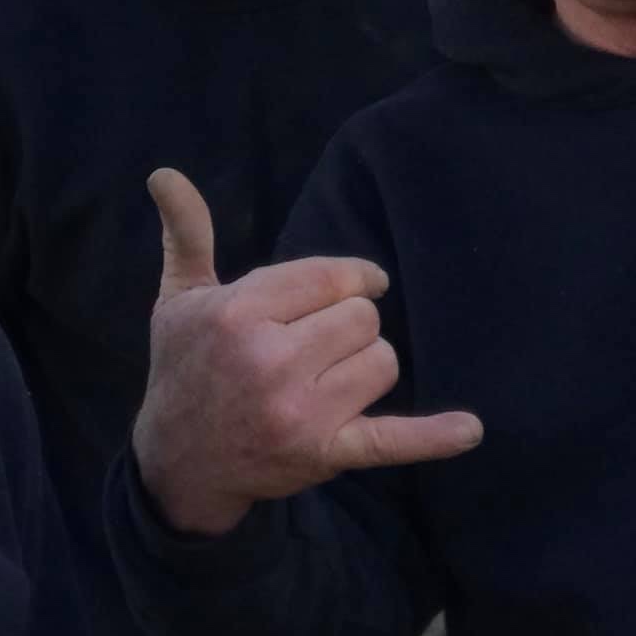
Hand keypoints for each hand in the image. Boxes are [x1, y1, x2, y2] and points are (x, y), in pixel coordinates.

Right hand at [130, 168, 483, 537]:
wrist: (178, 462)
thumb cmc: (183, 367)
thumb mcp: (179, 298)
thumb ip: (188, 233)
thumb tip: (165, 172)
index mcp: (238, 314)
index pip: (331, 277)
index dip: (349, 280)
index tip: (349, 288)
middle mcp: (269, 361)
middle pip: (362, 318)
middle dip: (346, 325)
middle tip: (313, 345)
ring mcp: (299, 413)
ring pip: (381, 363)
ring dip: (364, 366)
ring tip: (326, 378)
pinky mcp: (324, 455)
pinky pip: (392, 440)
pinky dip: (434, 436)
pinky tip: (470, 429)